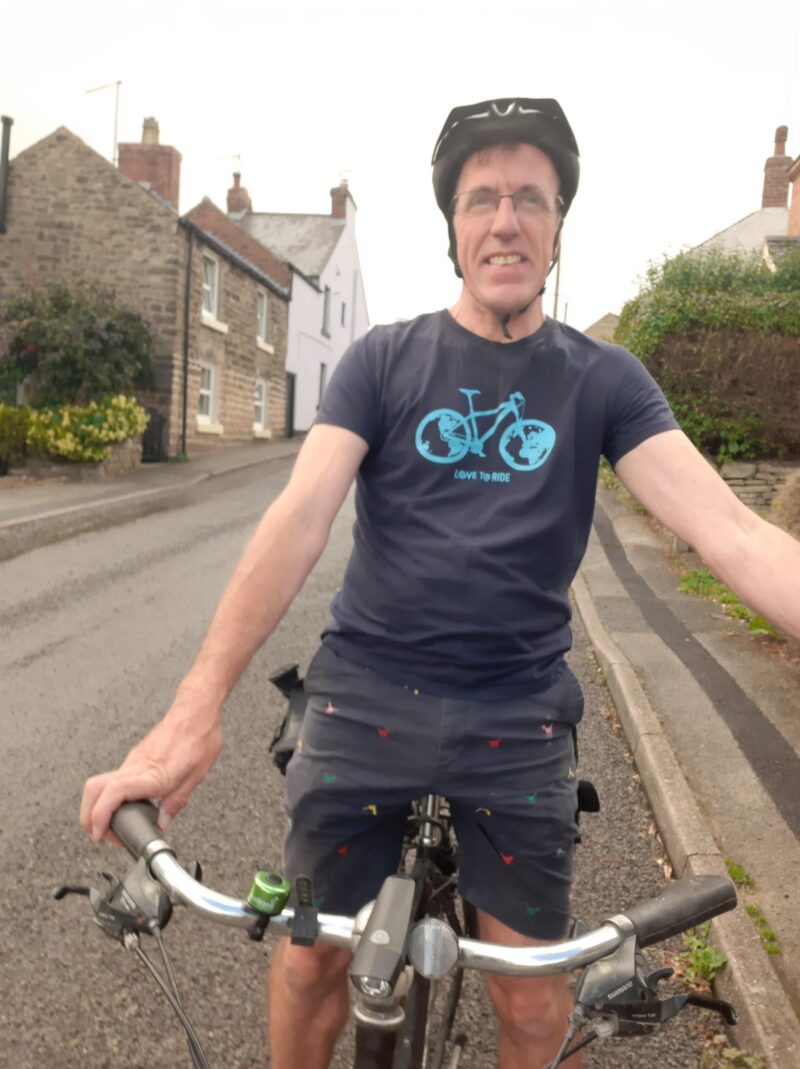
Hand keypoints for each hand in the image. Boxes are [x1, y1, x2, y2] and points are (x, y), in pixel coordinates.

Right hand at [80, 705, 222, 843]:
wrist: (197, 713)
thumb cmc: (200, 739)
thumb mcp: (195, 778)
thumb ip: (175, 803)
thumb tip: (161, 822)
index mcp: (152, 773)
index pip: (113, 792)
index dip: (100, 815)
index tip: (98, 832)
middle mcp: (136, 766)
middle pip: (94, 788)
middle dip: (88, 815)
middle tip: (100, 833)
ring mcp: (133, 761)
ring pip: (100, 783)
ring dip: (97, 806)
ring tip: (111, 824)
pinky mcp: (135, 758)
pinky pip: (114, 778)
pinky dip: (110, 795)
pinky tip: (124, 806)